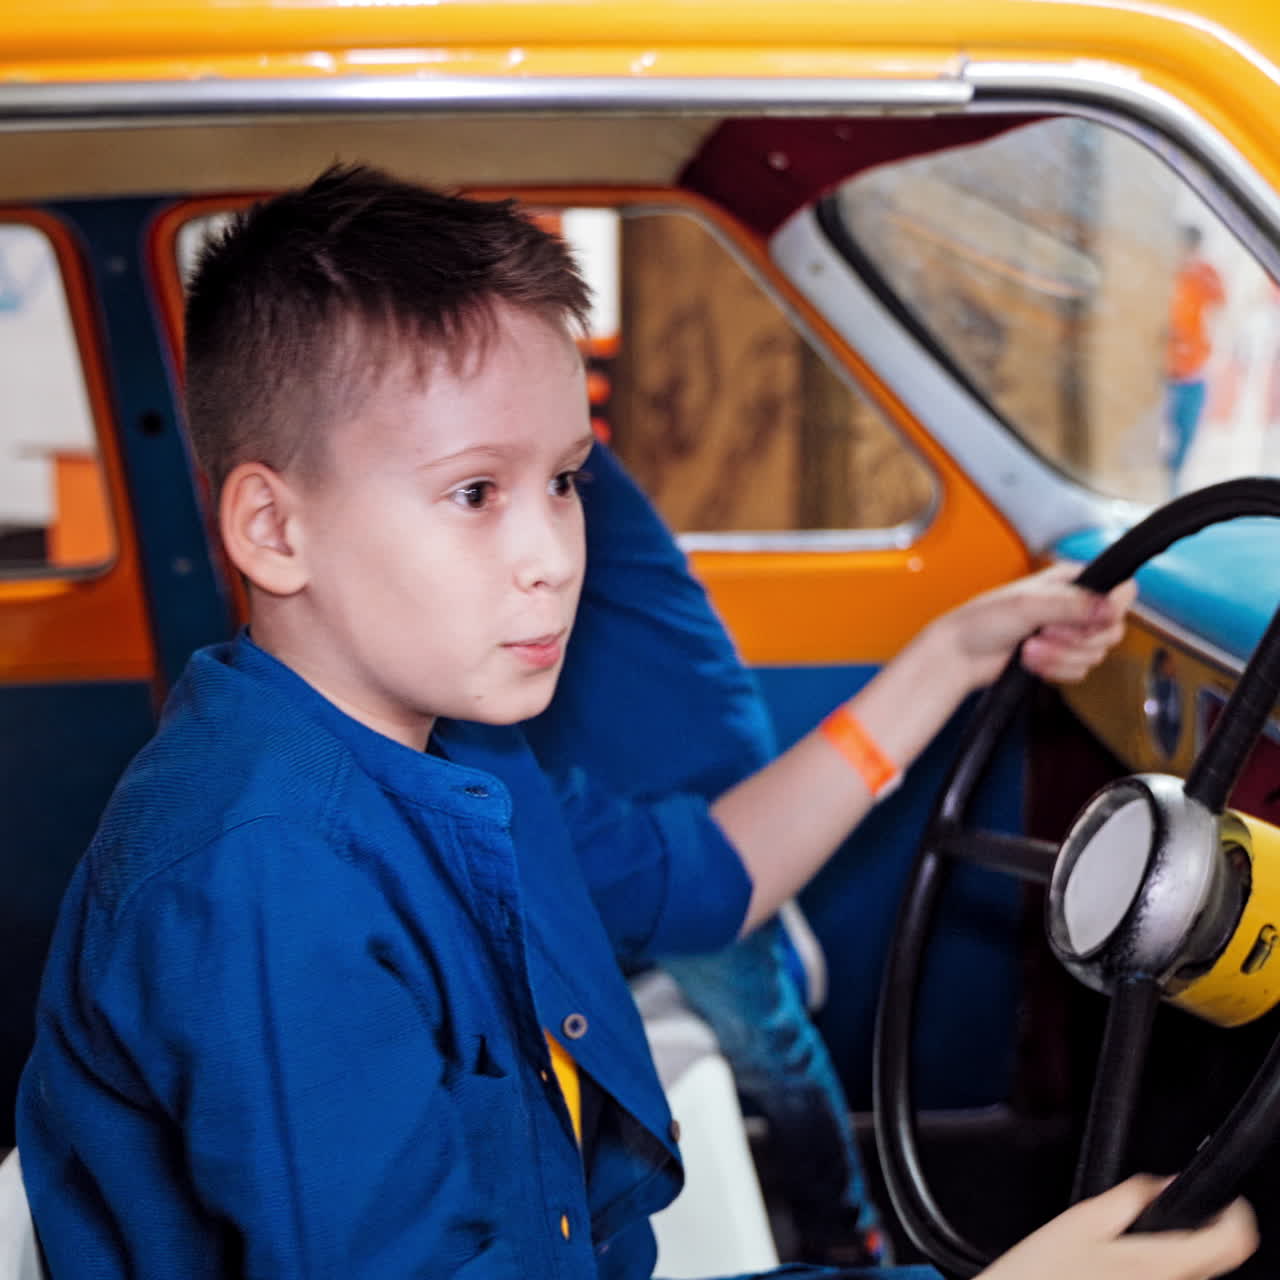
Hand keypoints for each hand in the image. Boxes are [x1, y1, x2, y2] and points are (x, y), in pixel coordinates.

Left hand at [938, 562, 1136, 690]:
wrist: (961, 654)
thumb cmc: (983, 620)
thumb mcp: (1028, 605)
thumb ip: (1072, 605)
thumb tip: (1111, 608)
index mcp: (1070, 580)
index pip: (1121, 591)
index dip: (1111, 609)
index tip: (1089, 620)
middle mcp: (1075, 606)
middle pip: (1112, 629)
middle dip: (1076, 639)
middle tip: (1044, 633)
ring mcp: (1069, 634)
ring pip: (1095, 654)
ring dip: (1060, 656)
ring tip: (1028, 649)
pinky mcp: (1061, 658)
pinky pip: (1081, 671)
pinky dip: (1056, 670)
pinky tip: (1031, 662)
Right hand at [977, 1177, 1256, 1279]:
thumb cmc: (1041, 1274)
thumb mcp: (1081, 1219)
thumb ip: (1130, 1195)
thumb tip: (1162, 1181)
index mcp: (1162, 1263)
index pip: (1234, 1240)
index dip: (1233, 1214)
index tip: (1223, 1200)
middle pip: (1211, 1260)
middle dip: (1190, 1232)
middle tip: (1153, 1215)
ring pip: (1188, 1277)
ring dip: (1170, 1256)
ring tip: (1122, 1247)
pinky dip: (1152, 1276)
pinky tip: (1114, 1272)